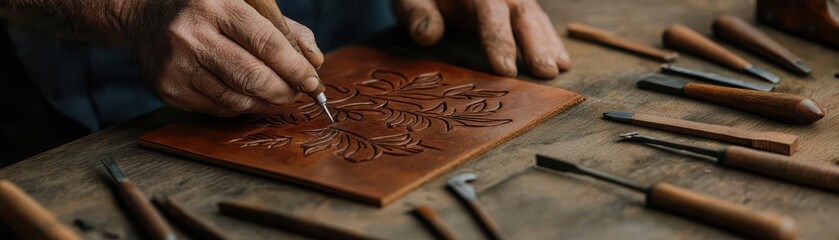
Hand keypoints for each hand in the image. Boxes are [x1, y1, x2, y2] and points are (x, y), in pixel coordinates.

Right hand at [129, 0, 322, 116]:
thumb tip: (314, 61)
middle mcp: (192, 35)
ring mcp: (177, 65)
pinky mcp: (169, 90)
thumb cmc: (207, 9)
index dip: (294, 67)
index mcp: (216, 6)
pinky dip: (242, 106)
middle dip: (284, 90)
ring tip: (278, 96)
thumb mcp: (244, 3)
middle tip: (298, 93)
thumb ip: (283, 29)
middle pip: (253, 76)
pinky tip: (249, 96)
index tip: (312, 80)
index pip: (266, 43)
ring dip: (266, 102)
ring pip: (237, 98)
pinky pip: (219, 108)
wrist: (145, 16)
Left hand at [393, 0, 569, 77]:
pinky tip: (563, 61)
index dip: (499, 40)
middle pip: (522, 14)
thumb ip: (418, 15)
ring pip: (535, 17)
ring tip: (558, 69)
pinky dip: (552, 40)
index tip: (506, 69)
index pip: (490, 12)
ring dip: (548, 44)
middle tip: (545, 72)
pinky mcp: (520, 6)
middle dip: (535, 44)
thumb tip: (428, 35)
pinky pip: (539, 20)